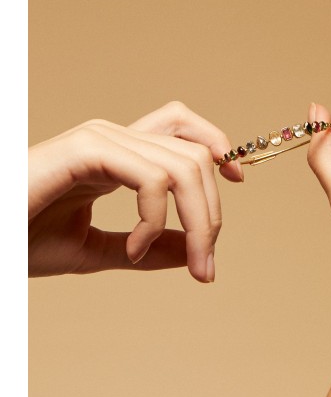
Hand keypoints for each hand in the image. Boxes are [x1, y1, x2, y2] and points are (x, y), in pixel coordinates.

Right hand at [28, 101, 243, 281]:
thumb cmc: (25, 239)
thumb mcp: (99, 251)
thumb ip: (146, 248)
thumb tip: (191, 252)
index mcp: (119, 153)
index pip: (183, 130)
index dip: (217, 145)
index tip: (239, 178)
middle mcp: (115, 137)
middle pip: (195, 155)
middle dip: (213, 212)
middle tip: (207, 265)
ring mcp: (101, 139)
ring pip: (183, 165)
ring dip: (198, 221)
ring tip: (189, 262)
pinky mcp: (86, 148)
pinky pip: (150, 178)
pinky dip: (154, 219)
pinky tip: (134, 249)